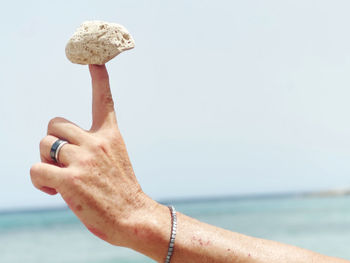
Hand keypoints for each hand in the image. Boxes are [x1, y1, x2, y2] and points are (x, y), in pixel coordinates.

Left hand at [30, 65, 159, 247]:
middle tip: (61, 161)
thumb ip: (91, 148)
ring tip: (59, 178)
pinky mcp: (71, 180)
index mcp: (111, 135)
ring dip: (45, 160)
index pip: (104, 100)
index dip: (99, 78)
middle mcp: (97, 142)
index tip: (95, 60)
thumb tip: (57, 148)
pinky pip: (36, 168)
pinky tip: (54, 190)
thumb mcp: (114, 161)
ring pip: (43, 143)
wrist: (133, 216)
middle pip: (54, 124)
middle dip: (51, 141)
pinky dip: (39, 180)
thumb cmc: (122, 191)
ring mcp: (83, 160)